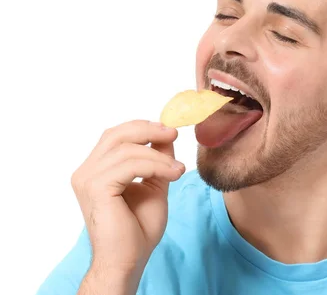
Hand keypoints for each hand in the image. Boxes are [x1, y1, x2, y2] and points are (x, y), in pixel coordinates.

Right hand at [71, 120, 184, 275]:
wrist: (128, 260)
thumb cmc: (137, 229)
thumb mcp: (153, 185)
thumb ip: (157, 160)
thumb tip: (166, 135)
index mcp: (96, 170)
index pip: (116, 135)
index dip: (143, 127)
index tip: (170, 131)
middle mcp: (86, 172)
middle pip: (116, 134)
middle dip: (149, 130)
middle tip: (174, 134)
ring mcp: (88, 179)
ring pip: (127, 149)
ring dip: (159, 156)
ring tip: (178, 169)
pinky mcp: (96, 188)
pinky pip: (130, 165)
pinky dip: (155, 166)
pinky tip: (173, 174)